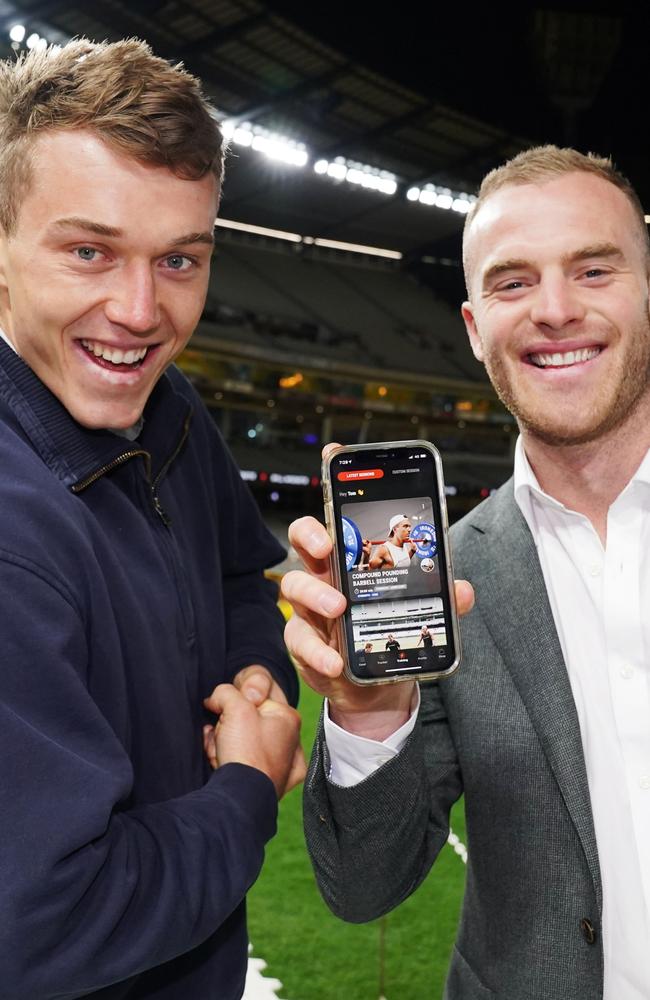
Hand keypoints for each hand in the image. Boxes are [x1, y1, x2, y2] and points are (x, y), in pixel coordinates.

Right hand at [202, 683, 302, 797]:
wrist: (241, 800)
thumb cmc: (245, 752)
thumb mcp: (236, 708)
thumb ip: (227, 692)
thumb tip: (217, 698)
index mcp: (288, 716)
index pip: (257, 688)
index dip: (235, 693)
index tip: (223, 705)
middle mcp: (289, 738)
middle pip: (247, 716)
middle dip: (226, 721)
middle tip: (221, 729)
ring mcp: (280, 762)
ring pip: (241, 738)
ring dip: (222, 740)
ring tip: (218, 751)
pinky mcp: (266, 781)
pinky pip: (241, 759)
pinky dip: (226, 758)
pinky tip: (219, 762)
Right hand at [282, 444, 474, 740]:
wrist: (379, 684)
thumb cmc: (392, 629)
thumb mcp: (423, 610)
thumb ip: (442, 597)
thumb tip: (463, 590)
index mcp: (352, 557)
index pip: (338, 512)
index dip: (334, 481)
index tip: (333, 453)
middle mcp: (324, 575)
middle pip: (303, 540)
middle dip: (310, 535)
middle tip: (328, 545)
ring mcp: (310, 609)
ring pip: (293, 588)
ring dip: (315, 594)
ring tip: (340, 608)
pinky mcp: (305, 644)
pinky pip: (300, 641)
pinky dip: (318, 652)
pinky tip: (336, 661)